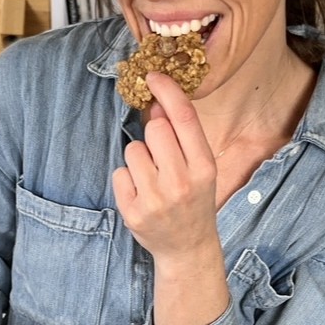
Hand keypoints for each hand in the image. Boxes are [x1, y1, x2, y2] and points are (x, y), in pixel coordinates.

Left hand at [112, 72, 219, 260]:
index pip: (184, 118)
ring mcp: (156, 199)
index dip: (167, 91)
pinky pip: (120, 173)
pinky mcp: (133, 212)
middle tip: (162, 156)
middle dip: (154, 135)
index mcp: (204, 168)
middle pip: (155, 129)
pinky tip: (142, 194)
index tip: (154, 76)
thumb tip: (156, 102)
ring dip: (139, 159)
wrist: (187, 248)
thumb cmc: (193, 201)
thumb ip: (183, 137)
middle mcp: (181, 183)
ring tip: (153, 179)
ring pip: (133, 150)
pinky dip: (128, 180)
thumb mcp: (200, 169)